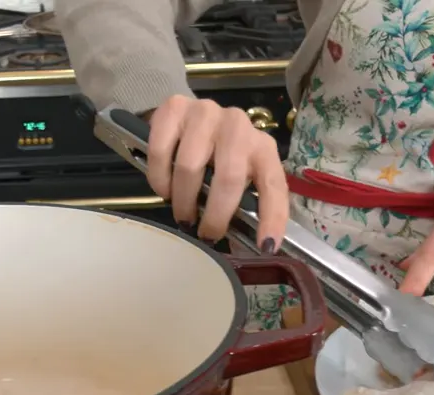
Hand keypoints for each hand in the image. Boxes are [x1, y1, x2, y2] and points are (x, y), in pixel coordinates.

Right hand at [146, 95, 288, 247]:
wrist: (189, 116)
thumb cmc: (217, 156)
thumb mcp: (240, 177)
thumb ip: (244, 205)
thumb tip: (251, 247)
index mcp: (262, 148)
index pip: (274, 184)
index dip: (272, 217)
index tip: (265, 247)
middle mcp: (238, 126)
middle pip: (228, 178)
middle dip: (214, 215)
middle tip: (205, 233)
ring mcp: (205, 113)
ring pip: (189, 167)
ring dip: (182, 200)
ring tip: (182, 211)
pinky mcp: (174, 108)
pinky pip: (161, 151)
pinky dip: (158, 178)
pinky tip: (164, 188)